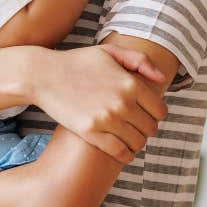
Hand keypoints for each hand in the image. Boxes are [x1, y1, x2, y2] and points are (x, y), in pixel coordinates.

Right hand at [27, 44, 168, 162]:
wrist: (44, 75)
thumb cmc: (77, 62)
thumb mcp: (109, 52)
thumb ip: (139, 60)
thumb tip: (161, 78)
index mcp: (131, 83)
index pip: (159, 111)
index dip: (155, 115)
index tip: (146, 115)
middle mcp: (122, 102)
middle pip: (150, 129)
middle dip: (145, 129)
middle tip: (136, 128)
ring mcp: (107, 119)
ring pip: (137, 142)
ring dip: (136, 143)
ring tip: (128, 139)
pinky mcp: (90, 132)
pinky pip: (119, 152)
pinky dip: (124, 155)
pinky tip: (121, 151)